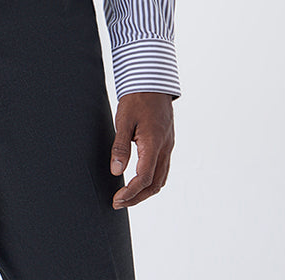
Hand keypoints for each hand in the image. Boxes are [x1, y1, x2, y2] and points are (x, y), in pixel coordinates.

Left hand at [110, 91, 174, 208]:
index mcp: (154, 143)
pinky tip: (139, 180)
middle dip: (137, 198)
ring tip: (127, 196)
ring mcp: (168, 146)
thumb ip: (120, 147)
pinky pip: (163, 168)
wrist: (153, 81)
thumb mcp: (124, 120)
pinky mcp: (167, 142)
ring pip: (161, 178)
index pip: (144, 178)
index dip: (130, 192)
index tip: (117, 199)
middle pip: (155, 184)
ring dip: (145, 191)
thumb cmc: (137, 98)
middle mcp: (165, 148)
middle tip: (119, 202)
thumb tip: (116, 171)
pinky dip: (151, 180)